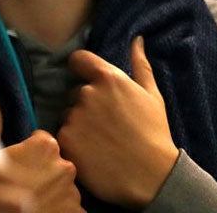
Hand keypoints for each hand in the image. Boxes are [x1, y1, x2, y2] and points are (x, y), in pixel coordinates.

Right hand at [0, 91, 84, 212]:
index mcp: (46, 145)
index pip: (41, 142)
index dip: (29, 153)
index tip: (20, 165)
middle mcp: (65, 164)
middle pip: (55, 163)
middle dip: (43, 171)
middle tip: (26, 184)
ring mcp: (74, 190)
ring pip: (64, 186)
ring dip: (53, 191)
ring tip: (35, 201)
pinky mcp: (78, 212)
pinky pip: (72, 207)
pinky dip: (62, 209)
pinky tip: (46, 211)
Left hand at [57, 36, 177, 209]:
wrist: (152, 177)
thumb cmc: (154, 134)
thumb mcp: (152, 96)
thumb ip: (140, 64)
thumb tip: (136, 39)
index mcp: (108, 78)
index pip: (78, 60)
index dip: (82, 69)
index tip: (89, 81)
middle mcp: (86, 93)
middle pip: (74, 93)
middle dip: (86, 104)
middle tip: (106, 124)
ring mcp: (73, 117)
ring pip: (67, 115)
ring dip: (78, 124)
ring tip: (100, 141)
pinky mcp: (64, 140)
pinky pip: (61, 135)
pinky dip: (72, 143)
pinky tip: (91, 152)